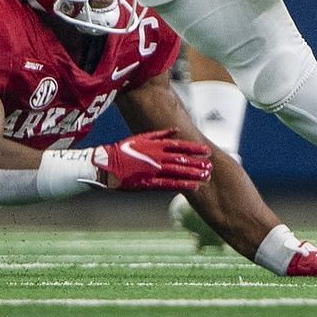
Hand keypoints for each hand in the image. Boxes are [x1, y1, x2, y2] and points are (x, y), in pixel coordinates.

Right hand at [91, 129, 210, 191]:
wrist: (105, 165)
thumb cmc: (122, 150)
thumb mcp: (140, 137)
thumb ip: (159, 134)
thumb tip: (176, 129)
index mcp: (154, 145)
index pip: (179, 146)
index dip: (194, 148)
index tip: (206, 150)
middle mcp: (156, 157)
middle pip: (181, 159)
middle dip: (197, 162)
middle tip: (211, 165)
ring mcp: (153, 170)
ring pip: (178, 172)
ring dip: (193, 173)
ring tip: (206, 175)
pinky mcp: (148, 183)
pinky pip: (168, 184)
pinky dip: (182, 185)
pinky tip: (194, 186)